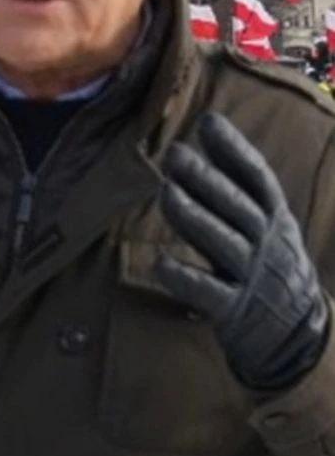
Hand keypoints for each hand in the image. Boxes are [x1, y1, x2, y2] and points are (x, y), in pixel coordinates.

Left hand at [155, 112, 329, 391]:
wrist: (296, 333)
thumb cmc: (267, 263)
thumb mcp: (264, 221)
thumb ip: (235, 180)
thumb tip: (209, 123)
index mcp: (274, 218)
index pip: (257, 178)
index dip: (234, 150)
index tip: (208, 122)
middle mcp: (266, 244)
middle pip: (236, 206)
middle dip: (206, 178)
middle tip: (175, 152)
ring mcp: (252, 276)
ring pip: (222, 242)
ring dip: (193, 216)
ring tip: (164, 191)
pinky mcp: (234, 309)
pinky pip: (208, 292)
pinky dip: (185, 278)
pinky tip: (160, 263)